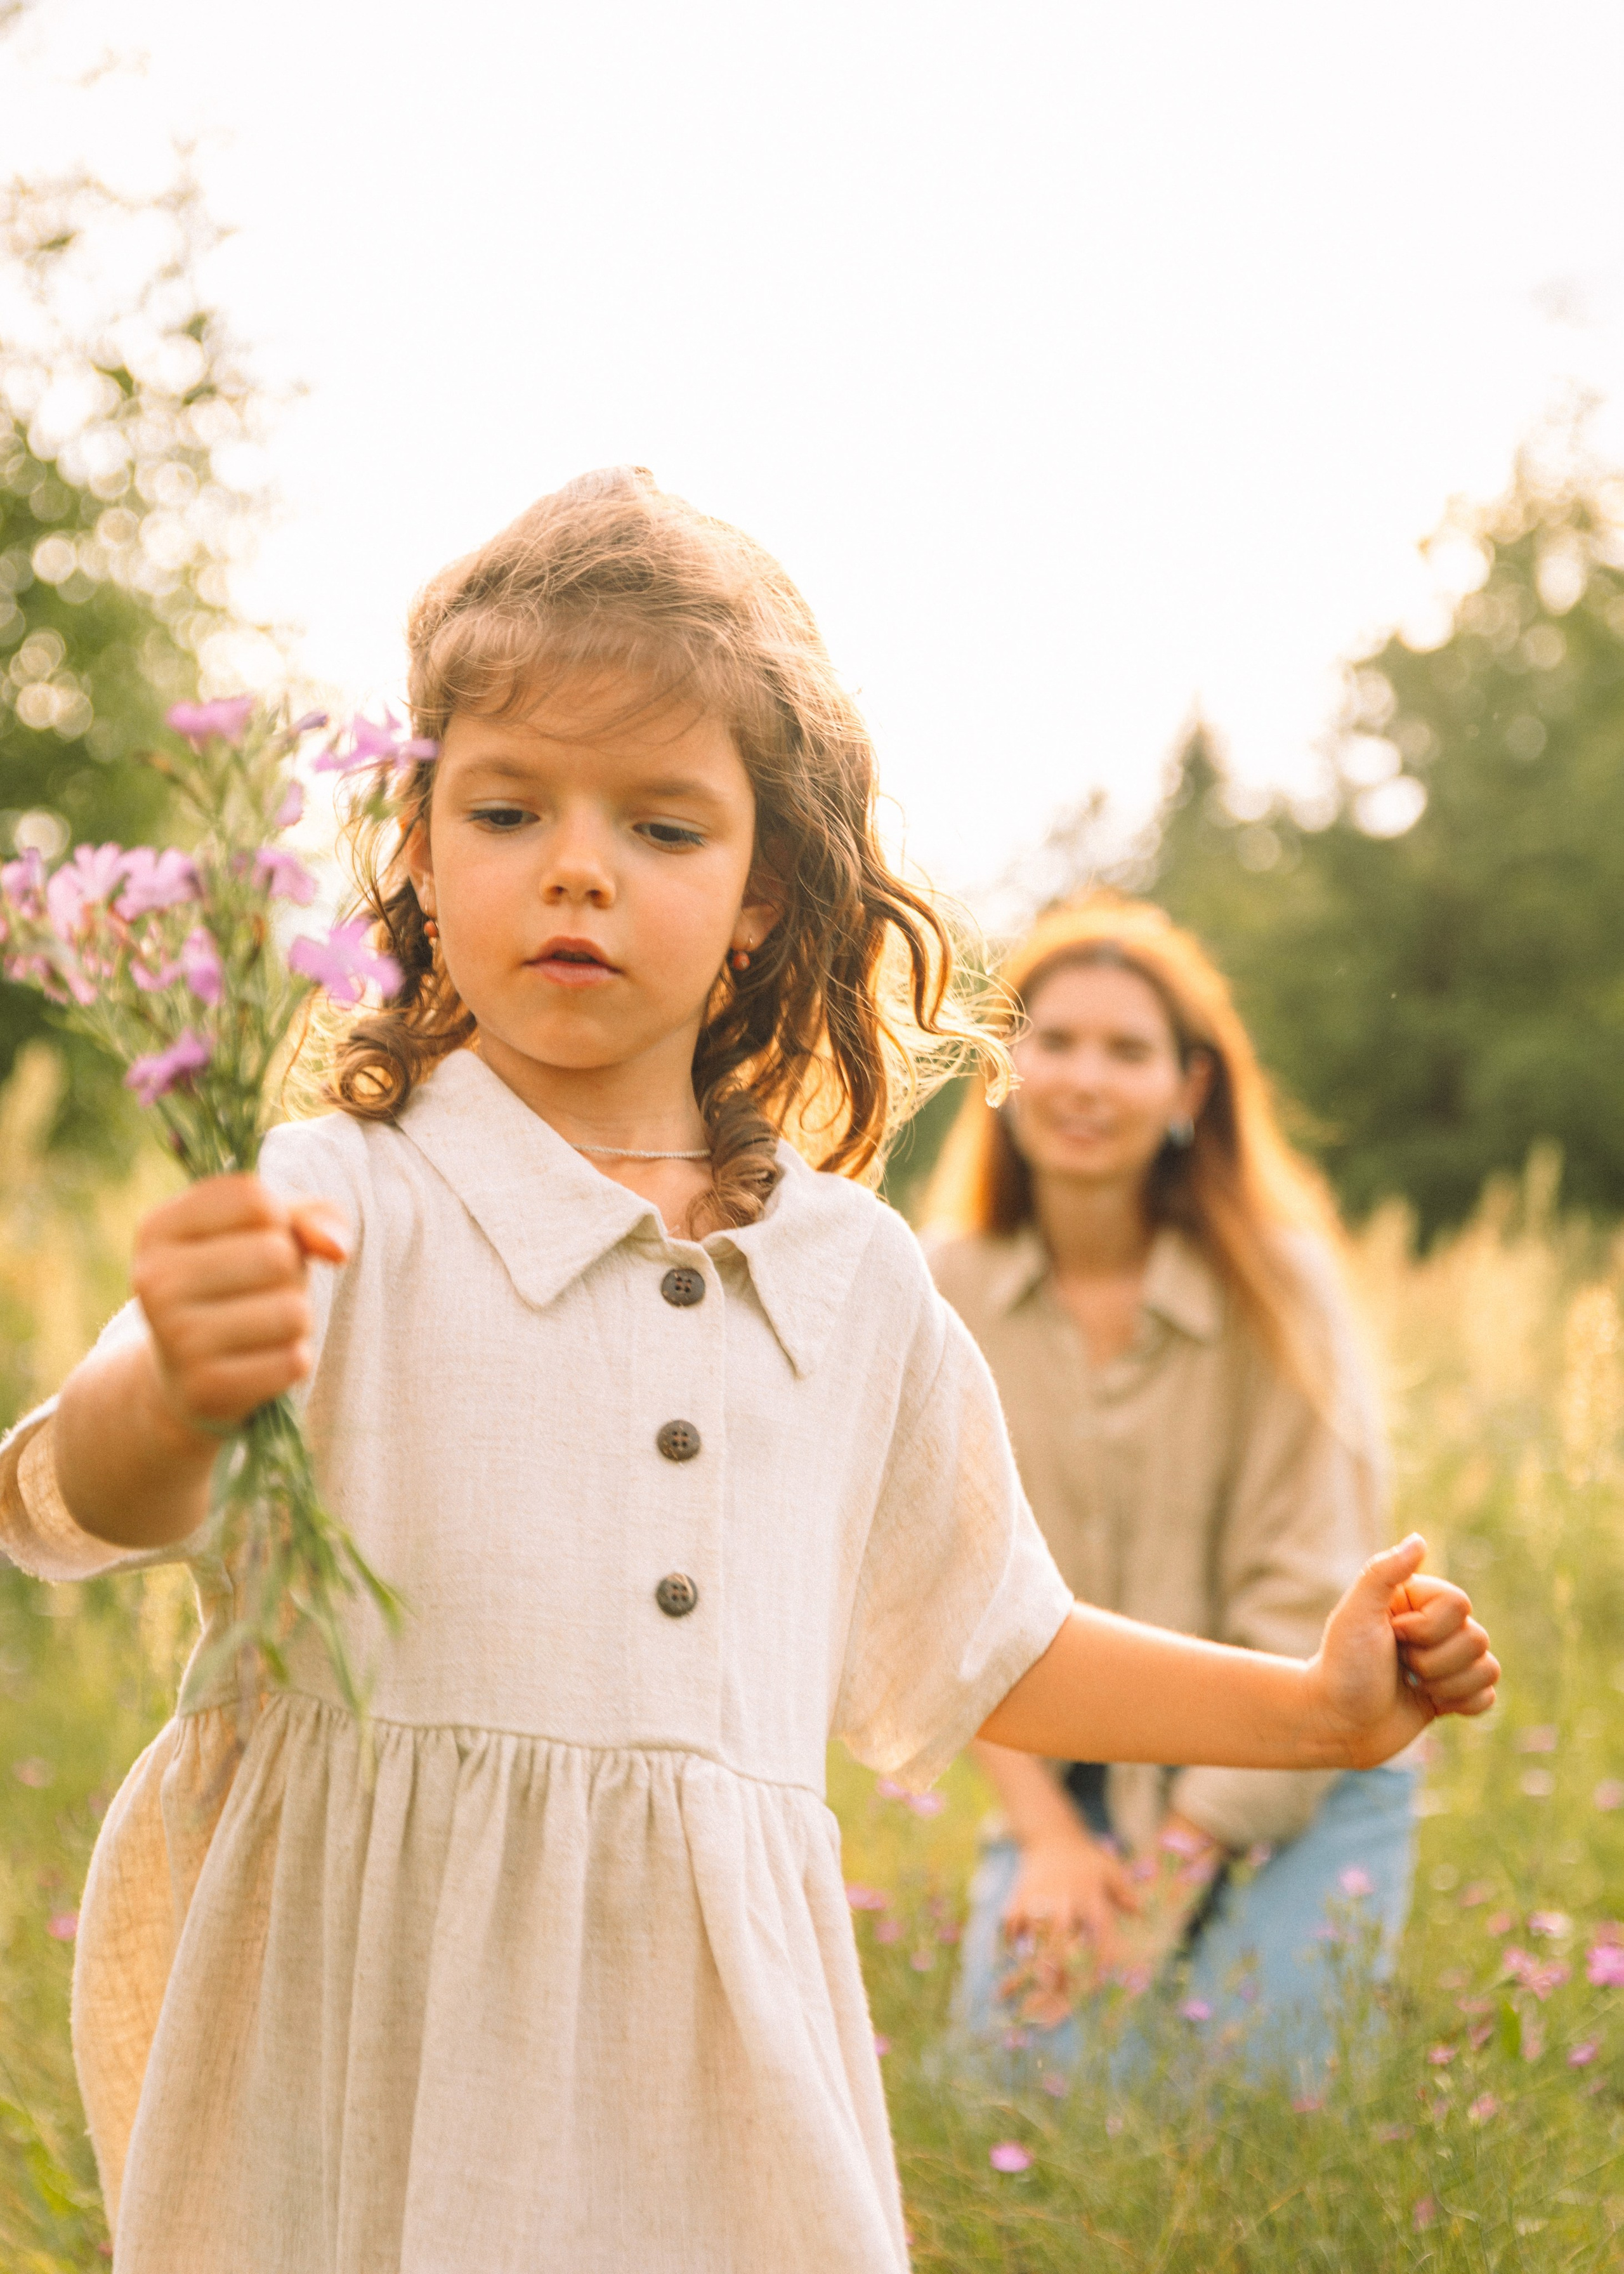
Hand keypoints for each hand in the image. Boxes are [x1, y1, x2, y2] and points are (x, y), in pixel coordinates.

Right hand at [130, 1174, 349, 1439]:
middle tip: (260, 1292)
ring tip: (261, 1326)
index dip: (279, 1221)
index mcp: (158, 1229)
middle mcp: (154, 1281)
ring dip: (296, 1319)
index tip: (254, 1241)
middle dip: (289, 1273)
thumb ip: (310, 1219)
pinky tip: (259, 1361)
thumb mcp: (266, 1234)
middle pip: (276, 1254)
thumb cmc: (237, 1284)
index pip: (254, 1200)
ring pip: (292, 1310)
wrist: (187, 1376)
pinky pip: (293, 1361)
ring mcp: (174, 1338)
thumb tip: (338, 1248)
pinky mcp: (204, 1389)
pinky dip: (293, 1359)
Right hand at [1001, 1824, 1139, 2001]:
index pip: (1100, 1929)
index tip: (1102, 1979)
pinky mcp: (1019, 1896)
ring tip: (1034, 1982)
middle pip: (1061, 1934)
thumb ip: (1124, 1894)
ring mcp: (1039, 1897)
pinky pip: (1012, 1923)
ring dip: (1034, 1958)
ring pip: (1034, 1932)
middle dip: (1060, 1964)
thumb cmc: (1086, 1860)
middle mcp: (1064, 1898)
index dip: (1102, 1955)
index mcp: (1090, 1895)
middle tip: (1059, 1990)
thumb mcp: (1111, 1871)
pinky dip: (1011, 1942)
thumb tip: (1140, 1914)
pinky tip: (1012, 1960)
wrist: (1051, 1836)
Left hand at [1311, 1535, 1497, 1768]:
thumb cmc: (1343, 1666)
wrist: (1337, 1724)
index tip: (1393, 1635)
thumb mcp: (1357, 1614)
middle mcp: (1436, 1627)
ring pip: (1488, 1668)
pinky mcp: (1453, 1693)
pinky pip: (1487, 1696)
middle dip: (1434, 1661)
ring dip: (1446, 1685)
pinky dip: (1462, 1704)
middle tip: (1398, 1664)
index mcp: (1417, 1600)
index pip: (1459, 1604)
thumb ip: (1383, 1573)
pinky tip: (1430, 1703)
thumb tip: (1419, 1540)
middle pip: (1478, 1638)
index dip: (1428, 1628)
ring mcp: (1447, 1661)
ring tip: (1410, 1684)